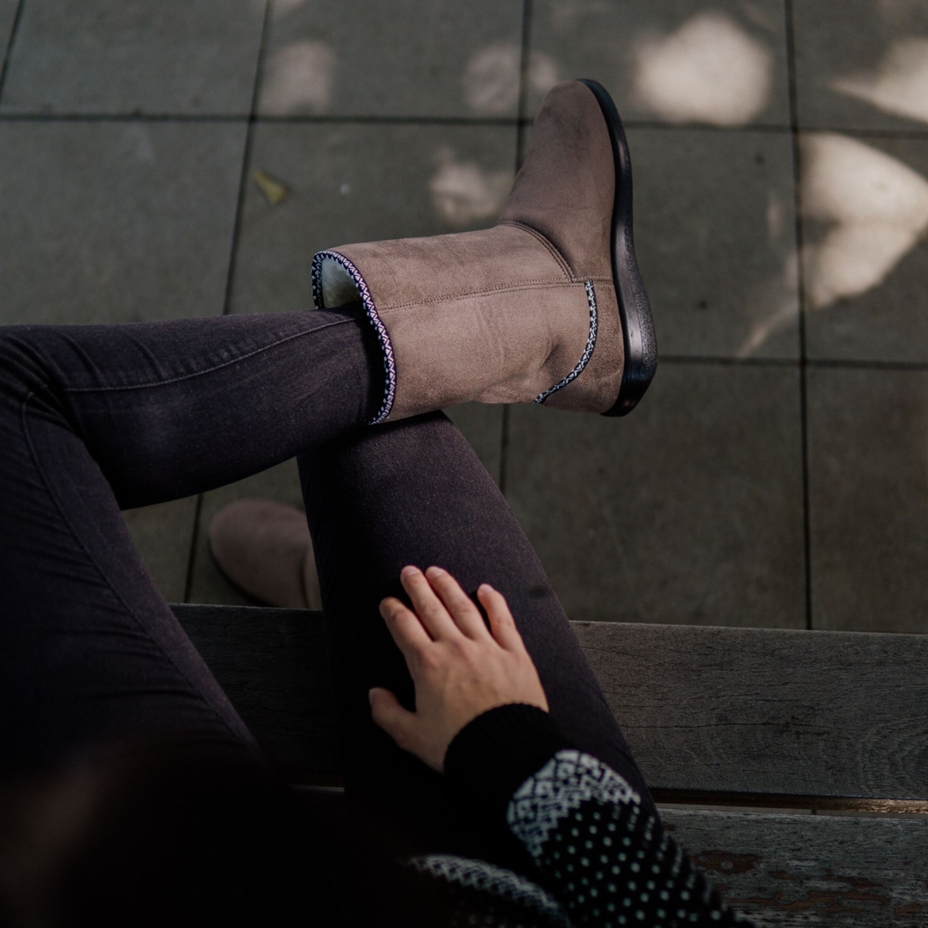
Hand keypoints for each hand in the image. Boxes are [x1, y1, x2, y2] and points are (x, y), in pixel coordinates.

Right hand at [369, 565, 548, 773]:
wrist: (507, 753)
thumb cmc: (460, 746)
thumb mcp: (412, 737)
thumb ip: (387, 713)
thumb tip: (374, 694)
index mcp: (427, 665)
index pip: (404, 627)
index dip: (393, 610)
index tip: (388, 602)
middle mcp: (455, 648)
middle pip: (431, 607)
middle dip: (417, 587)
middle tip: (410, 571)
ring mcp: (486, 646)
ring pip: (463, 606)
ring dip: (448, 586)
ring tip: (437, 571)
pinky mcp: (514, 653)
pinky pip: (502, 619)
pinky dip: (493, 601)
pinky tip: (485, 589)